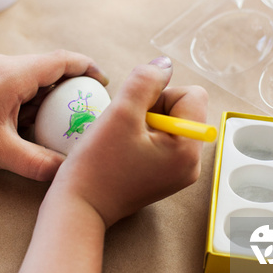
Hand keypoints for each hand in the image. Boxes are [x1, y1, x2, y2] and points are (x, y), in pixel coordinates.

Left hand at [0, 50, 107, 180]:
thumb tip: (69, 173)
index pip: (61, 60)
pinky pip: (20, 88)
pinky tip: (40, 127)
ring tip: (70, 121)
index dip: (87, 67)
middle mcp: (4, 67)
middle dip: (74, 85)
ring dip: (53, 97)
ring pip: (35, 79)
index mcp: (11, 74)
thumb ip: (38, 163)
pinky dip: (35, 103)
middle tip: (91, 108)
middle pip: (51, 68)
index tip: (104, 83)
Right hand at [49, 56, 207, 227]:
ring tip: (121, 140)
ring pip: (169, 123)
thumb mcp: (120, 113)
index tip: (135, 115)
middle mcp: (192, 163)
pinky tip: (123, 150)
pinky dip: (142, 137)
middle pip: (182, 109)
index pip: (191, 94)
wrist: (80, 207)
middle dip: (152, 109)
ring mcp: (179, 173)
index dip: (160, 95)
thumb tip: (164, 65)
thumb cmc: (97, 165)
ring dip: (145, 122)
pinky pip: (161, 141)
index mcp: (188, 149)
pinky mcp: (164, 177)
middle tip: (125, 129)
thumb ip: (145, 80)